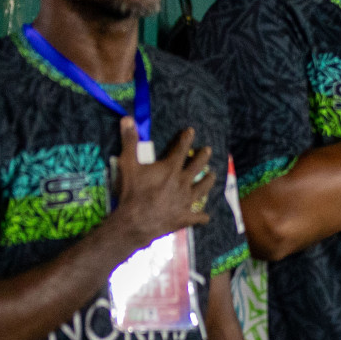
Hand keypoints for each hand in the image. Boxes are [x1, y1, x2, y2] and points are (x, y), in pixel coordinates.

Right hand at [111, 119, 212, 248]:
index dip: (186, 139)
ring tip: (212, 176)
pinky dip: (202, 217)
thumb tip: (128, 118)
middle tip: (208, 150)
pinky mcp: (185, 217)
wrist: (136, 221)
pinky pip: (198, 217)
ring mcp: (186, 201)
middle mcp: (183, 183)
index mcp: (171, 169)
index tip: (192, 131)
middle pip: (197, 167)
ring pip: (202, 189)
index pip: (181, 149)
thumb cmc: (132, 191)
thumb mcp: (128, 164)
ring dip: (208, 181)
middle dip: (203, 157)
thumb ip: (129, 141)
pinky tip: (206, 217)